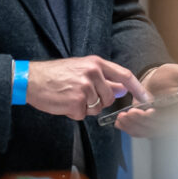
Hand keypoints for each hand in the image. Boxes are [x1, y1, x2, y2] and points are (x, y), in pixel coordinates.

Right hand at [24, 56, 147, 119]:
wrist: (30, 79)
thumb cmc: (55, 75)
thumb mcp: (82, 69)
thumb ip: (104, 78)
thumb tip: (122, 88)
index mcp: (96, 64)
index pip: (124, 76)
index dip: (137, 88)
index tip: (146, 98)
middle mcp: (93, 74)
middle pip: (109, 98)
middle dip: (99, 102)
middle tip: (81, 96)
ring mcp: (85, 88)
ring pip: (96, 108)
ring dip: (84, 108)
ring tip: (69, 96)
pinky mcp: (76, 102)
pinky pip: (82, 115)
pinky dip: (74, 113)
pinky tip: (63, 103)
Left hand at [115, 61, 177, 136]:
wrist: (159, 80)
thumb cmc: (174, 76)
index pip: (175, 118)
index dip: (161, 117)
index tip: (149, 111)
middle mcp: (176, 121)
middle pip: (159, 127)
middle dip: (143, 121)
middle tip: (131, 113)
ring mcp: (162, 125)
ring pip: (149, 131)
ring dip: (134, 126)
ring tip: (123, 117)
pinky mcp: (151, 126)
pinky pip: (141, 132)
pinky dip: (130, 129)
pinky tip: (121, 123)